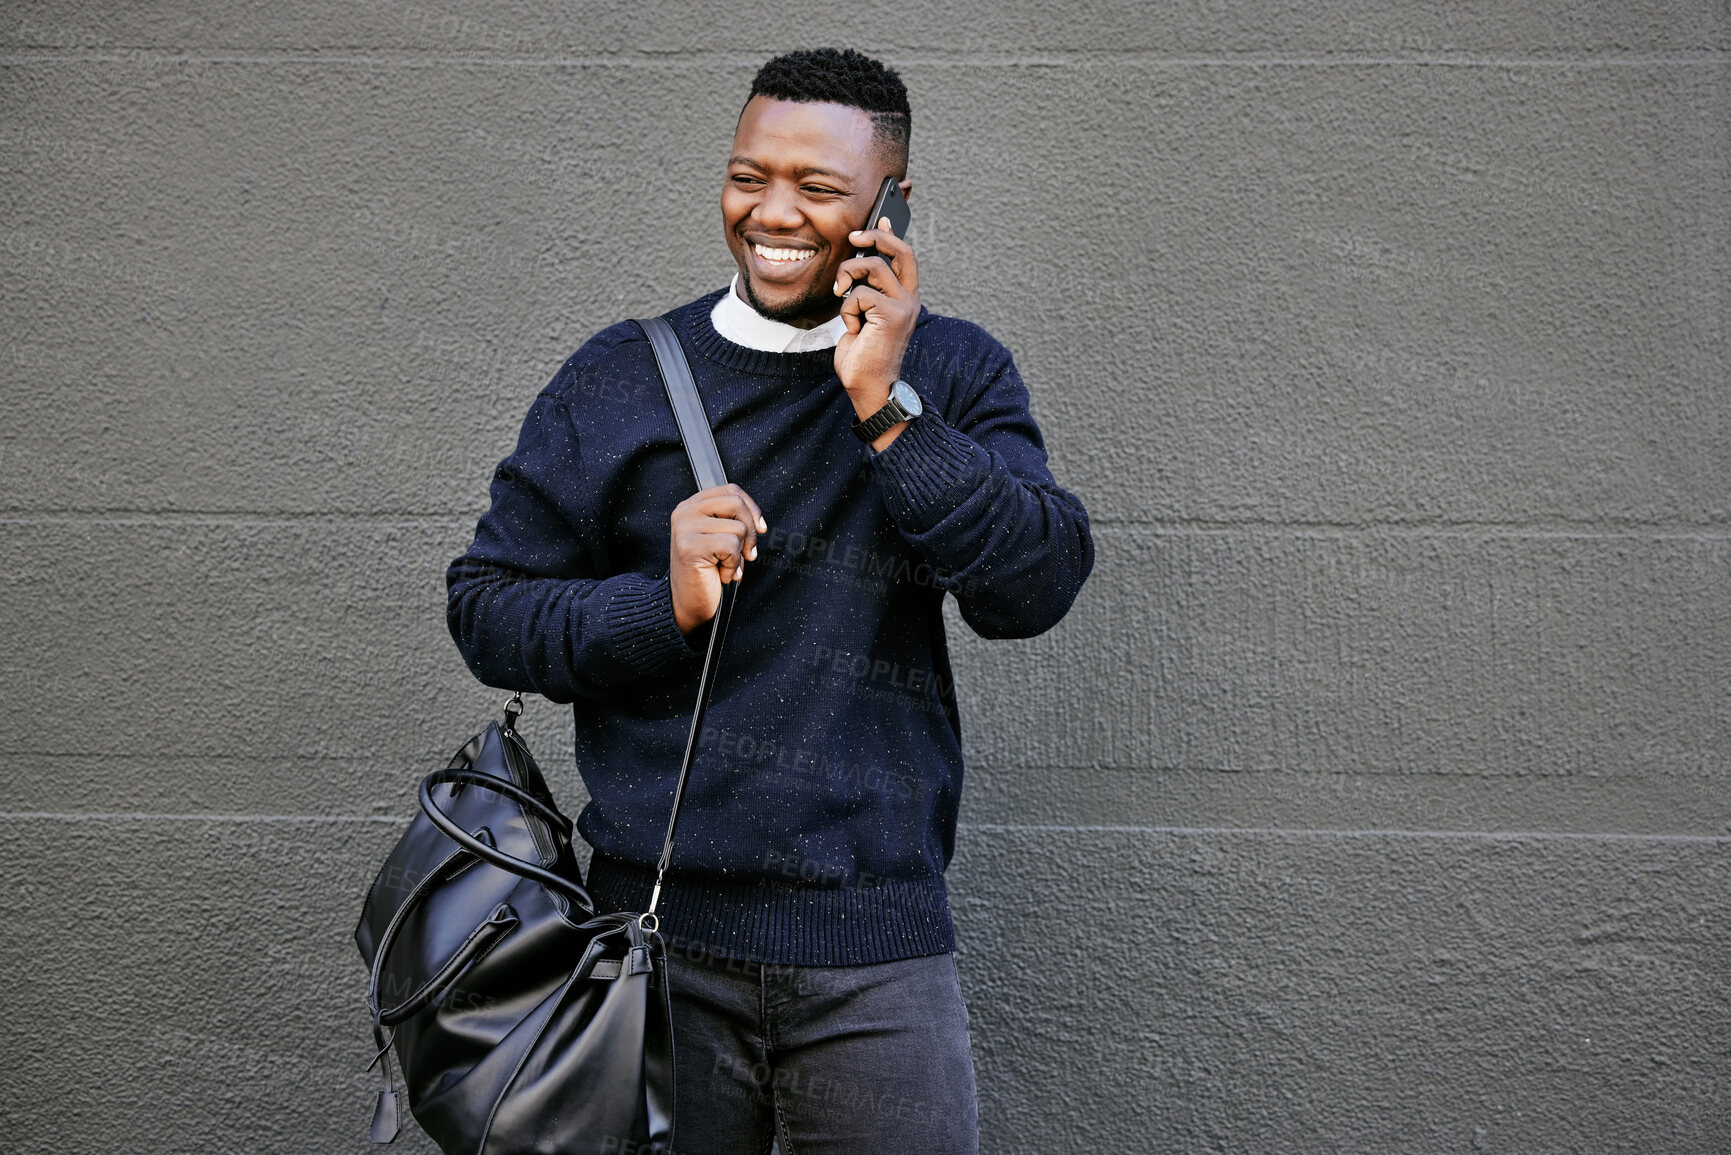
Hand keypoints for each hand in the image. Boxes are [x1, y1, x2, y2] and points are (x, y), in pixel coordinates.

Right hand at [668, 484, 765, 633]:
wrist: (689, 604)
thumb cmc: (709, 573)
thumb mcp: (722, 538)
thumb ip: (732, 520)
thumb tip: (758, 520)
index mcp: (692, 506)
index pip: (731, 490)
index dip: (752, 509)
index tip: (760, 529)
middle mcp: (684, 512)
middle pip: (736, 503)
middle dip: (751, 531)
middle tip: (747, 554)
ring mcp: (684, 528)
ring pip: (737, 528)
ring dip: (739, 553)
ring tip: (726, 566)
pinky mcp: (689, 546)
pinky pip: (730, 546)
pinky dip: (733, 565)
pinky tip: (721, 574)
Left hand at [833, 219, 919, 415]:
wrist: (868, 386)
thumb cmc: (863, 355)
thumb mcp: (863, 316)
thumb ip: (865, 291)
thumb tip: (855, 267)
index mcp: (905, 298)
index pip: (904, 257)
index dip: (891, 235)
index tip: (880, 219)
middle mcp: (910, 299)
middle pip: (900, 251)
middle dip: (875, 236)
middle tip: (853, 237)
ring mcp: (904, 306)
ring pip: (873, 267)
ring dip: (848, 277)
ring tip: (841, 294)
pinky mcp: (892, 315)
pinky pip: (860, 294)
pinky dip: (848, 310)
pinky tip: (853, 328)